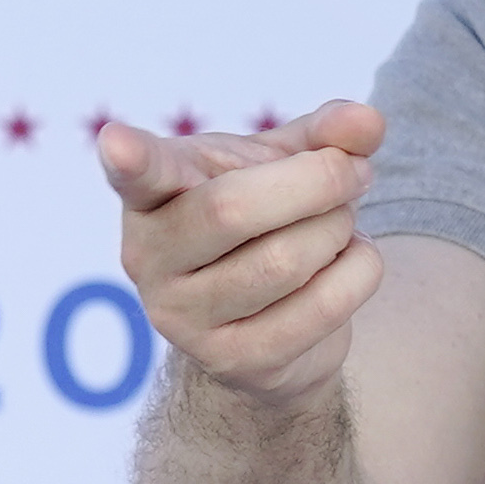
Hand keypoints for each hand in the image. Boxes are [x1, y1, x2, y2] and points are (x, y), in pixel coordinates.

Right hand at [99, 100, 383, 402]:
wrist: (271, 329)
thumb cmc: (263, 225)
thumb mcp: (282, 166)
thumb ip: (323, 136)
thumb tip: (367, 122)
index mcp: (151, 198)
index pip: (138, 176)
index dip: (129, 160)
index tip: (117, 142)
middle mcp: (150, 260)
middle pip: (233, 210)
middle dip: (318, 182)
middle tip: (355, 173)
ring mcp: (184, 320)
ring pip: (284, 261)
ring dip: (339, 229)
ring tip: (342, 224)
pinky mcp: (235, 361)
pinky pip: (322, 306)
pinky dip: (358, 271)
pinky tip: (348, 264)